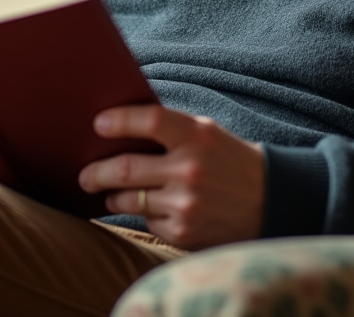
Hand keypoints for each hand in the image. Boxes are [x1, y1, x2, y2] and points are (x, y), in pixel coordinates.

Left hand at [78, 105, 264, 249]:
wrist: (270, 200)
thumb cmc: (227, 160)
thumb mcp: (206, 134)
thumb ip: (169, 130)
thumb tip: (116, 130)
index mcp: (196, 136)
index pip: (148, 120)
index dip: (119, 121)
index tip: (98, 124)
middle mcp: (190, 170)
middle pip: (125, 167)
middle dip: (95, 172)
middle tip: (84, 174)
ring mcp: (186, 204)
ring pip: (128, 200)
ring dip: (112, 196)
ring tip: (107, 193)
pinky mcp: (183, 233)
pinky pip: (147, 221)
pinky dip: (144, 215)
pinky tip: (152, 209)